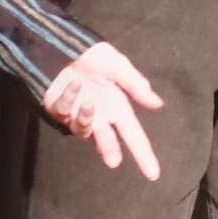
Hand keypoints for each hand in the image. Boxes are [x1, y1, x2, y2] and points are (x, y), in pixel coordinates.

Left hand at [41, 40, 163, 178]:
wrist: (61, 44)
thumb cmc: (93, 55)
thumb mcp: (118, 66)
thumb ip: (136, 85)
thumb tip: (158, 104)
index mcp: (117, 106)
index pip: (134, 135)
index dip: (144, 155)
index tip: (154, 175)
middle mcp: (99, 115)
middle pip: (108, 142)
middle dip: (110, 151)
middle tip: (113, 161)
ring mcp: (77, 115)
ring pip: (84, 130)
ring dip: (87, 119)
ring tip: (89, 104)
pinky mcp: (59, 110)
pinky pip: (65, 112)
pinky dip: (70, 98)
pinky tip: (73, 84)